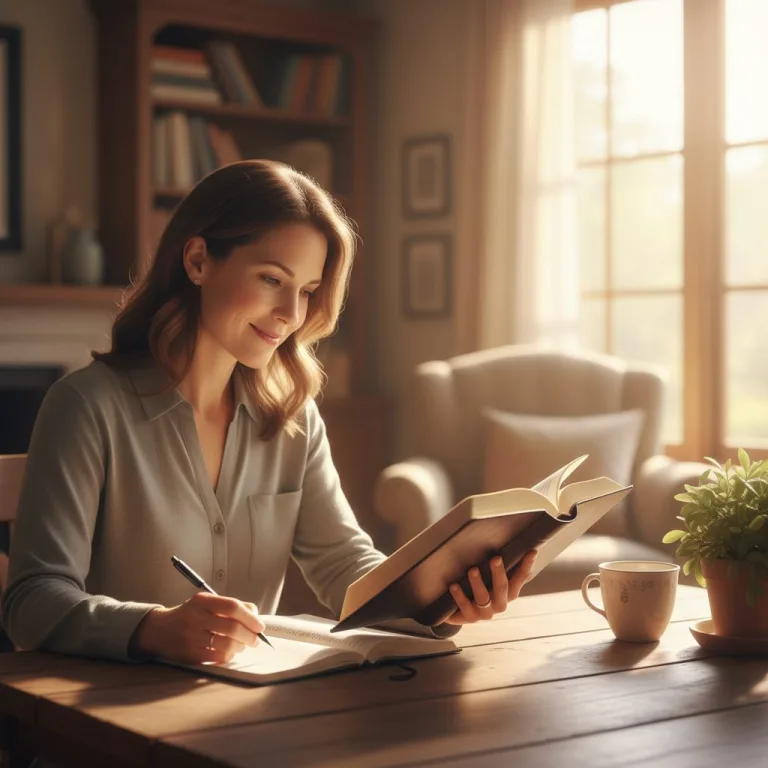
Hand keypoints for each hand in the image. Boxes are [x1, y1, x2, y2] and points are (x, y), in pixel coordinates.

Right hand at [130, 592, 265, 663]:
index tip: (259, 626)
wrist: (158, 630)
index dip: (250, 617)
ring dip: (241, 647)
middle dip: (250, 636)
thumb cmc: (190, 615)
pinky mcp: (190, 654)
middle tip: (255, 640)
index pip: (233, 607)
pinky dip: (229, 656)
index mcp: (203, 601)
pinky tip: (229, 653)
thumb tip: (255, 614)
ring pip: (227, 645)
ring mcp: (192, 637)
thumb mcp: (206, 603)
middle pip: (232, 628)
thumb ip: (229, 606)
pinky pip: (217, 657)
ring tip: (242, 646)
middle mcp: (196, 617)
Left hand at [444, 550, 536, 624]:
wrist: (461, 612)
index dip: (526, 566)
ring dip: (478, 583)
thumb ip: (506, 569)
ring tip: (472, 569)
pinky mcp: (470, 618)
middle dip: (499, 573)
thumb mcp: (494, 579)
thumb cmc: (482, 589)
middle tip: (495, 558)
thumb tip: (522, 548)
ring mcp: (485, 612)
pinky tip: (454, 585)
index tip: (532, 552)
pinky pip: (465, 607)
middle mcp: (500, 604)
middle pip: (502, 588)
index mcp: (509, 593)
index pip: (520, 578)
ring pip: (483, 598)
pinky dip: (460, 596)